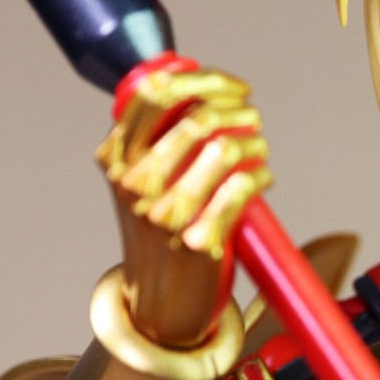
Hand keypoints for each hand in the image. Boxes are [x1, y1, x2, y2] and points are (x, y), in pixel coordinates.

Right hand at [96, 65, 269, 349]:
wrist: (159, 300)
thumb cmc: (157, 229)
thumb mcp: (137, 179)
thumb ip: (154, 137)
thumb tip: (201, 86)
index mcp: (116, 158)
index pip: (154, 92)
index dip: (203, 78)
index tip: (233, 86)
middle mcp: (134, 183)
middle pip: (197, 116)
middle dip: (239, 108)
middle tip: (253, 117)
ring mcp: (164, 213)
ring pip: (223, 148)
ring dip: (254, 141)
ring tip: (259, 147)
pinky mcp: (198, 240)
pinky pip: (243, 187)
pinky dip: (261, 175)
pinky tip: (262, 178)